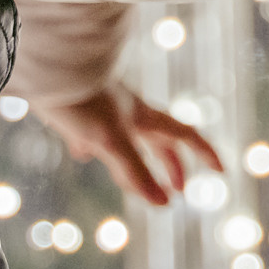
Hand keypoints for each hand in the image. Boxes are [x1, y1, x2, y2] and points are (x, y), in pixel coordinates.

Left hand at [30, 84, 223, 206]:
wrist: (47, 65)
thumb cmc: (81, 100)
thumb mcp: (110, 141)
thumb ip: (136, 171)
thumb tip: (164, 204)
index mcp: (144, 117)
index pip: (185, 135)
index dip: (205, 153)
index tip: (221, 171)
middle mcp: (130, 112)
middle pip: (160, 141)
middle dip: (171, 165)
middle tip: (175, 191)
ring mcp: (106, 110)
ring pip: (131, 138)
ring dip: (139, 160)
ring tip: (133, 180)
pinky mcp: (82, 110)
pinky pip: (97, 133)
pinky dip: (99, 149)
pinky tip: (82, 154)